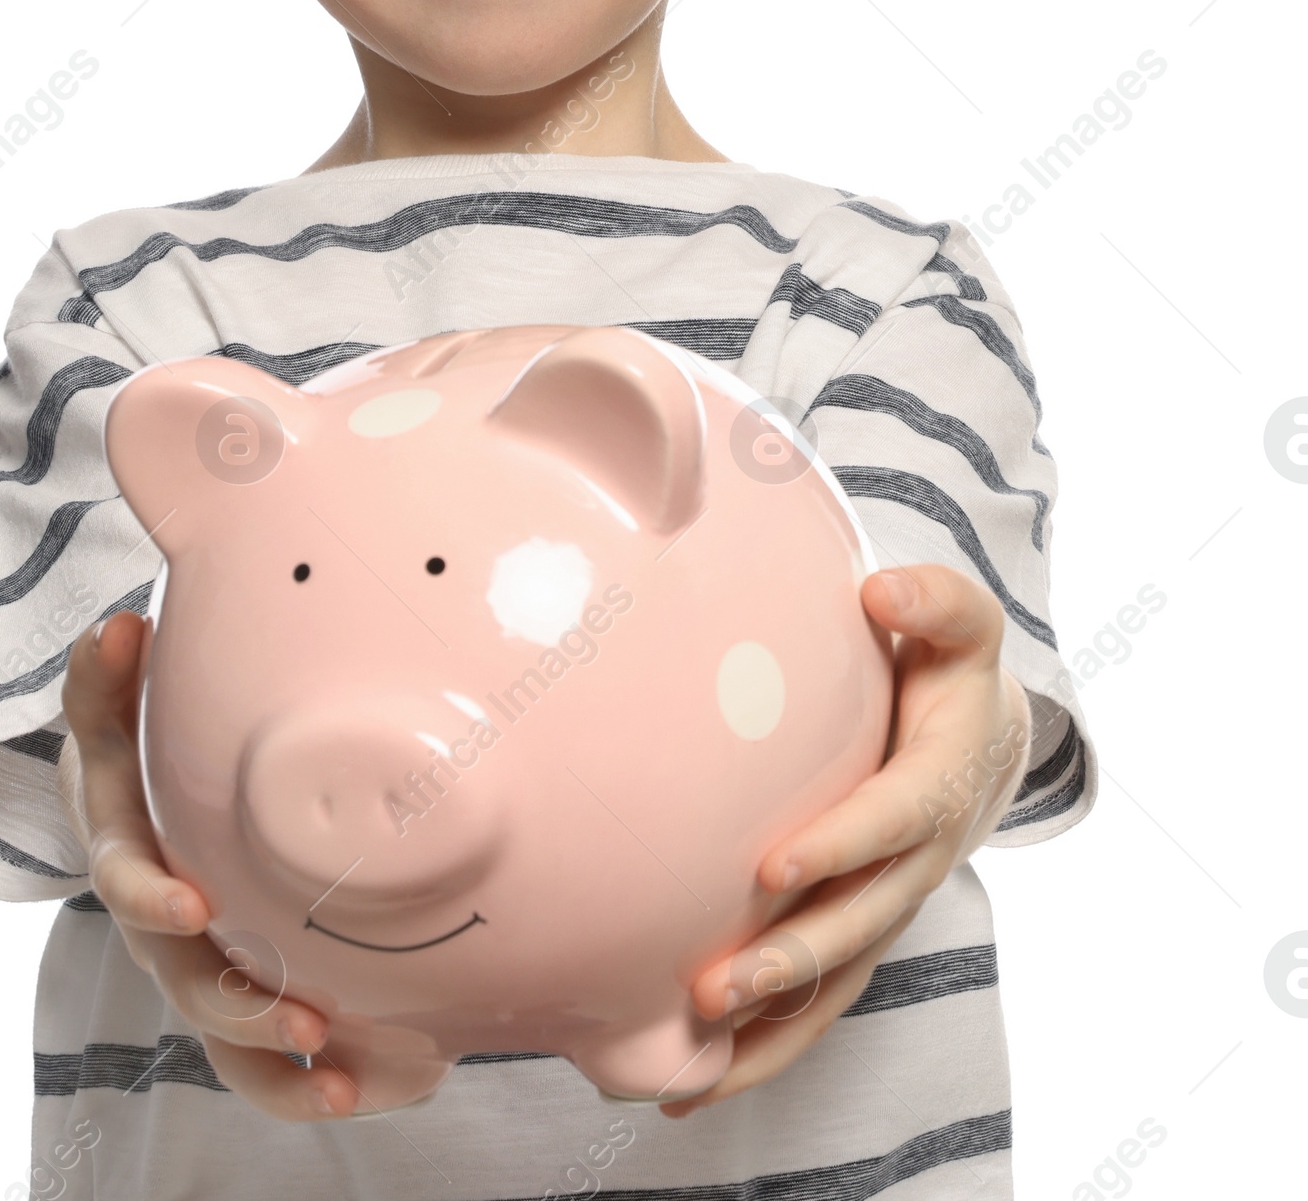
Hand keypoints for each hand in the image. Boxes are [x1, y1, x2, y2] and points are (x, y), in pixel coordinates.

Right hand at [58, 611, 359, 1118]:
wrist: (140, 802)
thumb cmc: (134, 751)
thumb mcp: (109, 711)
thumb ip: (103, 675)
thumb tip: (117, 625)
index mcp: (126, 853)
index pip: (123, 882)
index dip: (151, 899)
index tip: (194, 907)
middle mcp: (160, 926)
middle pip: (185, 982)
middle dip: (240, 1004)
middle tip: (303, 1015)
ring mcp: (199, 966)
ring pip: (226, 1039)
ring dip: (280, 1062)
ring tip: (342, 1080)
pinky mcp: (241, 992)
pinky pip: (264, 1058)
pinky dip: (308, 1082)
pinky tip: (377, 1085)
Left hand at [661, 562, 1031, 1117]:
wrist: (983, 736)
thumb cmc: (950, 666)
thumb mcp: (960, 623)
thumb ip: (935, 601)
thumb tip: (883, 588)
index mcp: (938, 784)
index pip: (892, 822)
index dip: (840, 846)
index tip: (773, 868)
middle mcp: (918, 861)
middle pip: (859, 923)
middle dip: (790, 958)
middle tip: (716, 985)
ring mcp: (888, 906)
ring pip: (836, 980)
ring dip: (771, 1022)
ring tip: (693, 1051)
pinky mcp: (858, 933)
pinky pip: (818, 1004)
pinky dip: (763, 1050)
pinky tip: (689, 1084)